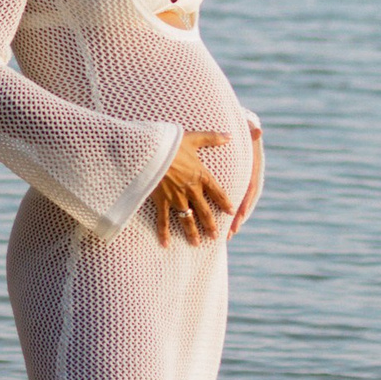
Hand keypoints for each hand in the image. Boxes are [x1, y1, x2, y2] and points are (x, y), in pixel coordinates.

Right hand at [148, 130, 233, 246]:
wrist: (149, 151)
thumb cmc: (170, 142)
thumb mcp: (193, 138)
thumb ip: (212, 138)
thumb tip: (230, 136)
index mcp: (200, 175)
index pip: (217, 192)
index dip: (224, 202)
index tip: (231, 211)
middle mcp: (190, 189)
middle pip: (204, 211)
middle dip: (210, 225)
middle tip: (215, 236)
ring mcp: (176, 197)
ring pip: (187, 219)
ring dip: (192, 232)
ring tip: (196, 244)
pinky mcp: (161, 201)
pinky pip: (163, 220)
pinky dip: (163, 233)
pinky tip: (166, 244)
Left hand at [227, 120, 264, 237]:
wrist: (241, 123)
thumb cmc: (242, 126)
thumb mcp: (245, 126)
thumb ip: (250, 129)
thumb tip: (258, 130)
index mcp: (251, 167)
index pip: (250, 188)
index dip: (245, 202)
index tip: (239, 215)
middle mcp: (247, 177)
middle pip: (244, 201)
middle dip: (238, 218)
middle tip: (231, 232)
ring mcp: (241, 182)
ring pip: (238, 204)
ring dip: (232, 220)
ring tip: (225, 236)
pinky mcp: (232, 182)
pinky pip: (228, 200)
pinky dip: (224, 213)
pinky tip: (219, 225)